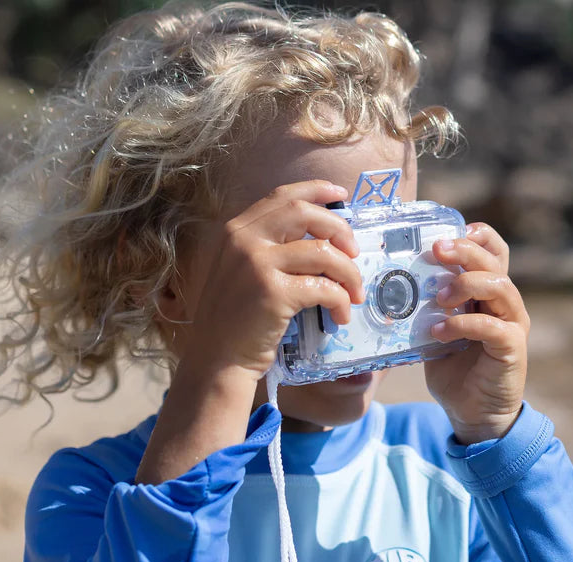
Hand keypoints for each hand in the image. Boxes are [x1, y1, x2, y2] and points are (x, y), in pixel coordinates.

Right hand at [137, 180, 364, 483]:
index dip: (316, 191)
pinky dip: (340, 301)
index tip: (340, 195)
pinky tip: (340, 316)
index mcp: (237, 230)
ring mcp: (257, 264)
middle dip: (339, 228)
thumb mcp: (242, 272)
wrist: (217, 360)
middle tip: (355, 252)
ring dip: (349, 273)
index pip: (282, 197)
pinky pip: (323, 287)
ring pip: (323, 252)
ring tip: (355, 294)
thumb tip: (321, 239)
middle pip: (305, 213)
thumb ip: (269, 249)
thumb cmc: (234, 320)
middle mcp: (245, 240)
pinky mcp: (273, 293)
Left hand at [424, 223, 529, 444]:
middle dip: (465, 251)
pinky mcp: (512, 348)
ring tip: (438, 298)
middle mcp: (505, 304)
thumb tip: (390, 287)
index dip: (478, 236)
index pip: (493, 253)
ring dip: (466, 285)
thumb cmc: (454, 370)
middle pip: (494, 262)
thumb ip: (426, 310)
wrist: (471, 413)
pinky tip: (438, 332)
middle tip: (437, 251)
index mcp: (488, 295)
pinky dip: (462, 324)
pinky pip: (491, 327)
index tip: (449, 232)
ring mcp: (512, 325)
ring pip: (499, 286)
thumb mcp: (435, 333)